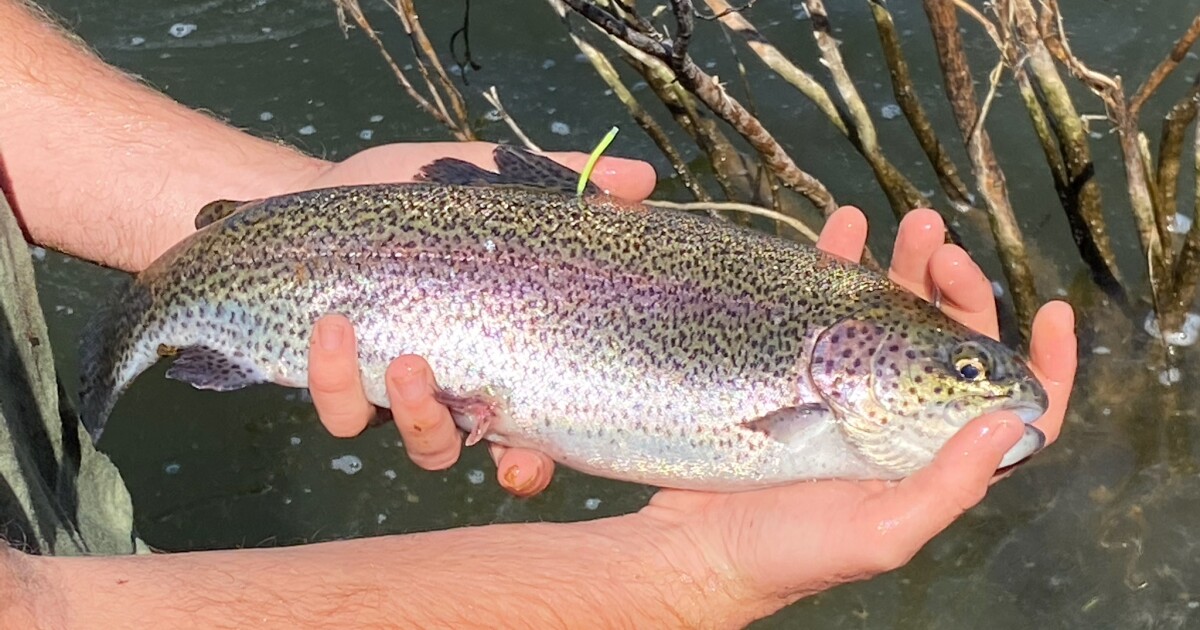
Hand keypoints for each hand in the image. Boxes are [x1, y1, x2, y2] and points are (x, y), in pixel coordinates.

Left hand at [302, 142, 655, 494]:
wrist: (315, 198)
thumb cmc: (408, 197)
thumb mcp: (485, 179)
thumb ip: (560, 183)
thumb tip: (643, 180)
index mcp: (492, 357)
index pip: (524, 429)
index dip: (532, 463)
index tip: (528, 463)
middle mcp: (443, 387)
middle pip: (460, 451)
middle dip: (473, 443)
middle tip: (470, 415)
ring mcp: (386, 390)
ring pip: (410, 440)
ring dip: (412, 411)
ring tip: (406, 359)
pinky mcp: (335, 379)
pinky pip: (341, 410)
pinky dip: (336, 376)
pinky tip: (335, 326)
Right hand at [639, 206, 1076, 618]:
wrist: (700, 546)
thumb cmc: (792, 554)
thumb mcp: (883, 532)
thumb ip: (949, 484)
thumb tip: (1010, 421)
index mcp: (932, 458)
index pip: (1010, 411)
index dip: (1044, 365)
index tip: (1053, 312)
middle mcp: (900, 419)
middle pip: (951, 343)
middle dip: (960, 289)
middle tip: (943, 250)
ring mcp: (847, 390)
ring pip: (894, 313)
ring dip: (907, 264)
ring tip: (910, 224)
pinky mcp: (796, 368)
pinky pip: (826, 304)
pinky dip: (838, 263)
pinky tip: (843, 229)